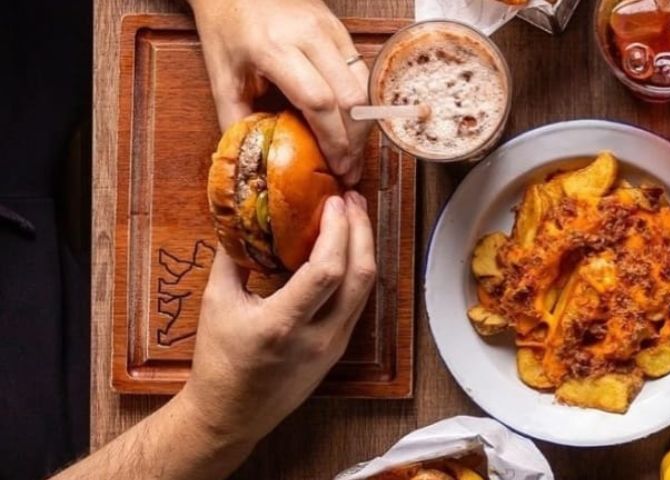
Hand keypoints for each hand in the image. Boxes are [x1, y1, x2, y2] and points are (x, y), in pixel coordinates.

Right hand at [178, 192, 375, 442]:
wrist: (231, 415)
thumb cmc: (218, 360)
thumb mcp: (216, 302)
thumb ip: (231, 256)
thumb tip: (239, 214)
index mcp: (282, 324)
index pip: (327, 271)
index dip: (339, 231)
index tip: (334, 201)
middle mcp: (317, 337)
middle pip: (360, 277)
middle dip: (362, 231)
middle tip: (352, 199)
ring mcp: (333, 346)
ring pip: (366, 290)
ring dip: (365, 248)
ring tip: (355, 216)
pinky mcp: (339, 350)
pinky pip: (357, 303)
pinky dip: (357, 271)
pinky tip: (348, 249)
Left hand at [191, 0, 370, 184]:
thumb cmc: (226, 24)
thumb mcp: (221, 74)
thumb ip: (235, 118)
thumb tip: (251, 158)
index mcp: (273, 48)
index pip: (318, 101)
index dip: (333, 139)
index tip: (335, 166)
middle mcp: (308, 36)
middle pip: (350, 98)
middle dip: (353, 140)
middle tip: (348, 168)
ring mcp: (329, 29)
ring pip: (363, 85)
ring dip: (362, 123)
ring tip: (352, 151)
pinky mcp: (340, 28)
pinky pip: (361, 71)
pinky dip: (361, 102)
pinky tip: (352, 123)